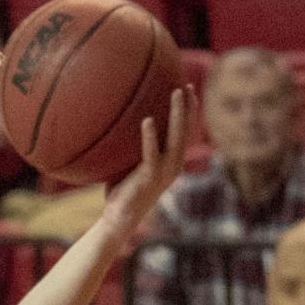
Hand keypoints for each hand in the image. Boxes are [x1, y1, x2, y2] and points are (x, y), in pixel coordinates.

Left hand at [99, 86, 198, 239]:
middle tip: (187, 84)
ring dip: (178, 114)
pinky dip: (150, 136)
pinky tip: (147, 120)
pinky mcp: (149, 177)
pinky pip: (151, 153)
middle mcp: (174, 164)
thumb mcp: (129, 165)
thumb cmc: (121, 191)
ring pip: (177, 137)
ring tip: (177, 93)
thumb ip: (131, 148)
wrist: (119, 219)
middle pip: (186, 130)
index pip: (185, 132)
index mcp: (171, 161)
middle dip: (189, 107)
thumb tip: (115, 124)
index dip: (190, 111)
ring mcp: (164, 171)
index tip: (189, 89)